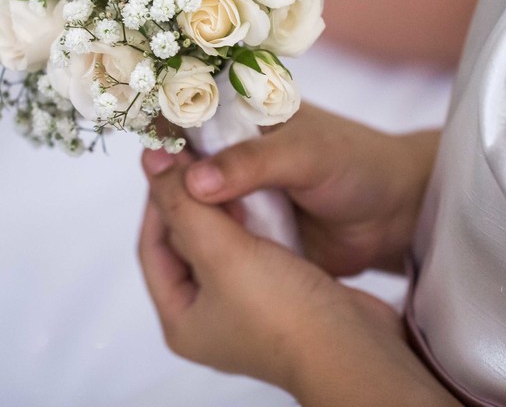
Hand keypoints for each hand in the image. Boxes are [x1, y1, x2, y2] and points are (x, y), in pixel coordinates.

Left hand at [138, 147, 456, 405]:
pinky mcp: (278, 297)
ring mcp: (245, 309)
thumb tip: (152, 160)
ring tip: (232, 177)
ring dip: (223, 210)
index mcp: (179, 318)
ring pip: (219, 244)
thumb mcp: (221, 251)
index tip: (173, 159)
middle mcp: (207, 317)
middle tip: (203, 162)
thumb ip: (184, 203)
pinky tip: (260, 200)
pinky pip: (251, 250)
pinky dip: (251, 224)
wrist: (354, 345)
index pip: (151, 245)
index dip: (160, 199)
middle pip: (185, 244)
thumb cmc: (283, 310)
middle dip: (192, 203)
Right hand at [182, 103, 437, 275]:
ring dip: (182, 219)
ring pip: (192, 205)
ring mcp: (235, 194)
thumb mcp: (306, 155)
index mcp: (241, 112)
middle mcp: (230, 151)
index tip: (148, 157)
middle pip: (179, 164)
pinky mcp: (245, 233)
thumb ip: (251, 164)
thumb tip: (192, 182)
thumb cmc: (357, 166)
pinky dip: (203, 247)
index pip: (186, 112)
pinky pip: (213, 239)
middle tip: (159, 206)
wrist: (397, 216)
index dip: (162, 130)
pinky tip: (192, 258)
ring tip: (173, 236)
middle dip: (166, 184)